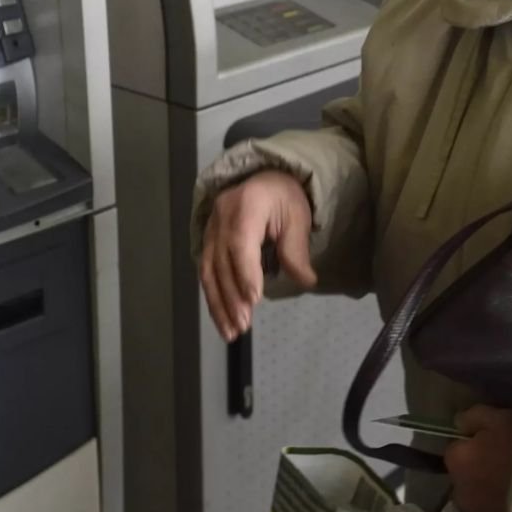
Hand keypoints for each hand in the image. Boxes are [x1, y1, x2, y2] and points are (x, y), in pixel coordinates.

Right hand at [198, 171, 315, 341]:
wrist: (263, 179)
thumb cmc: (284, 197)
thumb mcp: (298, 217)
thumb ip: (296, 249)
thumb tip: (305, 280)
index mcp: (246, 205)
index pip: (241, 242)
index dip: (245, 272)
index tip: (254, 300)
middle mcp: (221, 217)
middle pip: (222, 262)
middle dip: (232, 297)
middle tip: (244, 325)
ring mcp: (211, 230)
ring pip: (209, 271)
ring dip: (219, 304)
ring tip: (231, 331)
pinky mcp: (207, 242)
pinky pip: (206, 272)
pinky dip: (213, 298)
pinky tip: (222, 319)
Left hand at [443, 406, 511, 511]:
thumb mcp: (500, 419)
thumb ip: (475, 417)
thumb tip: (459, 422)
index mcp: (455, 460)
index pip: (458, 448)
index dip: (476, 444)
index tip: (495, 443)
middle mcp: (457, 490)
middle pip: (467, 476)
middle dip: (481, 471)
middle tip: (508, 465)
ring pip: (480, 498)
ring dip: (492, 493)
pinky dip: (503, 511)